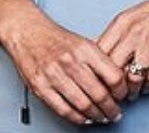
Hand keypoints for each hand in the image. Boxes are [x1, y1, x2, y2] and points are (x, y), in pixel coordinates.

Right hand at [0, 0, 124, 124]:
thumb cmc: (53, 37)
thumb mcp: (82, 42)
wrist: (25, 31)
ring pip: (84, 105)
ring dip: (96, 116)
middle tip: (114, 113)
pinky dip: (77, 118)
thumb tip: (117, 81)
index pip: (113, 76)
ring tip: (100, 117)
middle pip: (100, 95)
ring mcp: (54, 74)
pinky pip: (64, 110)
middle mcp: (70, 61)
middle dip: (111, 109)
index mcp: (84, 48)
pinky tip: (83, 117)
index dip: (122, 91)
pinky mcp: (41, 86)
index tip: (122, 96)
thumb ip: (99, 60)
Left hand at [97, 0, 148, 99]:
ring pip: (133, 76)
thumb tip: (97, 51)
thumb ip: (116, 34)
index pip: (99, 52)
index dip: (97, 71)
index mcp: (121, 23)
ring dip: (131, 90)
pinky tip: (147, 87)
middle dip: (112, 86)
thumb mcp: (131, 17)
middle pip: (113, 67)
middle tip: (114, 94)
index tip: (99, 82)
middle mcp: (133, 31)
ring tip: (131, 94)